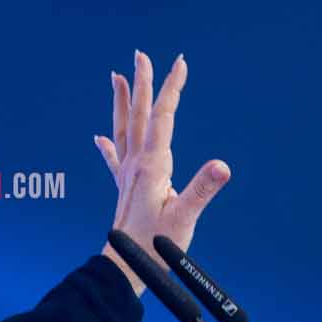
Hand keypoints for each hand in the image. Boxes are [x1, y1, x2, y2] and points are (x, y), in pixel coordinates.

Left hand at [94, 51, 230, 293]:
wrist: (125, 267)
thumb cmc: (155, 246)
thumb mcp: (185, 218)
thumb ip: (203, 190)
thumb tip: (222, 165)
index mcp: (152, 165)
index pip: (164, 117)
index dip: (172, 88)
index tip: (179, 63)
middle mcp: (137, 164)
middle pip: (140, 114)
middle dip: (143, 83)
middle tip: (140, 54)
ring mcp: (128, 174)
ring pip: (123, 128)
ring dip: (122, 102)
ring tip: (116, 78)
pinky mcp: (125, 187)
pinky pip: (114, 158)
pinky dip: (107, 144)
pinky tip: (99, 137)